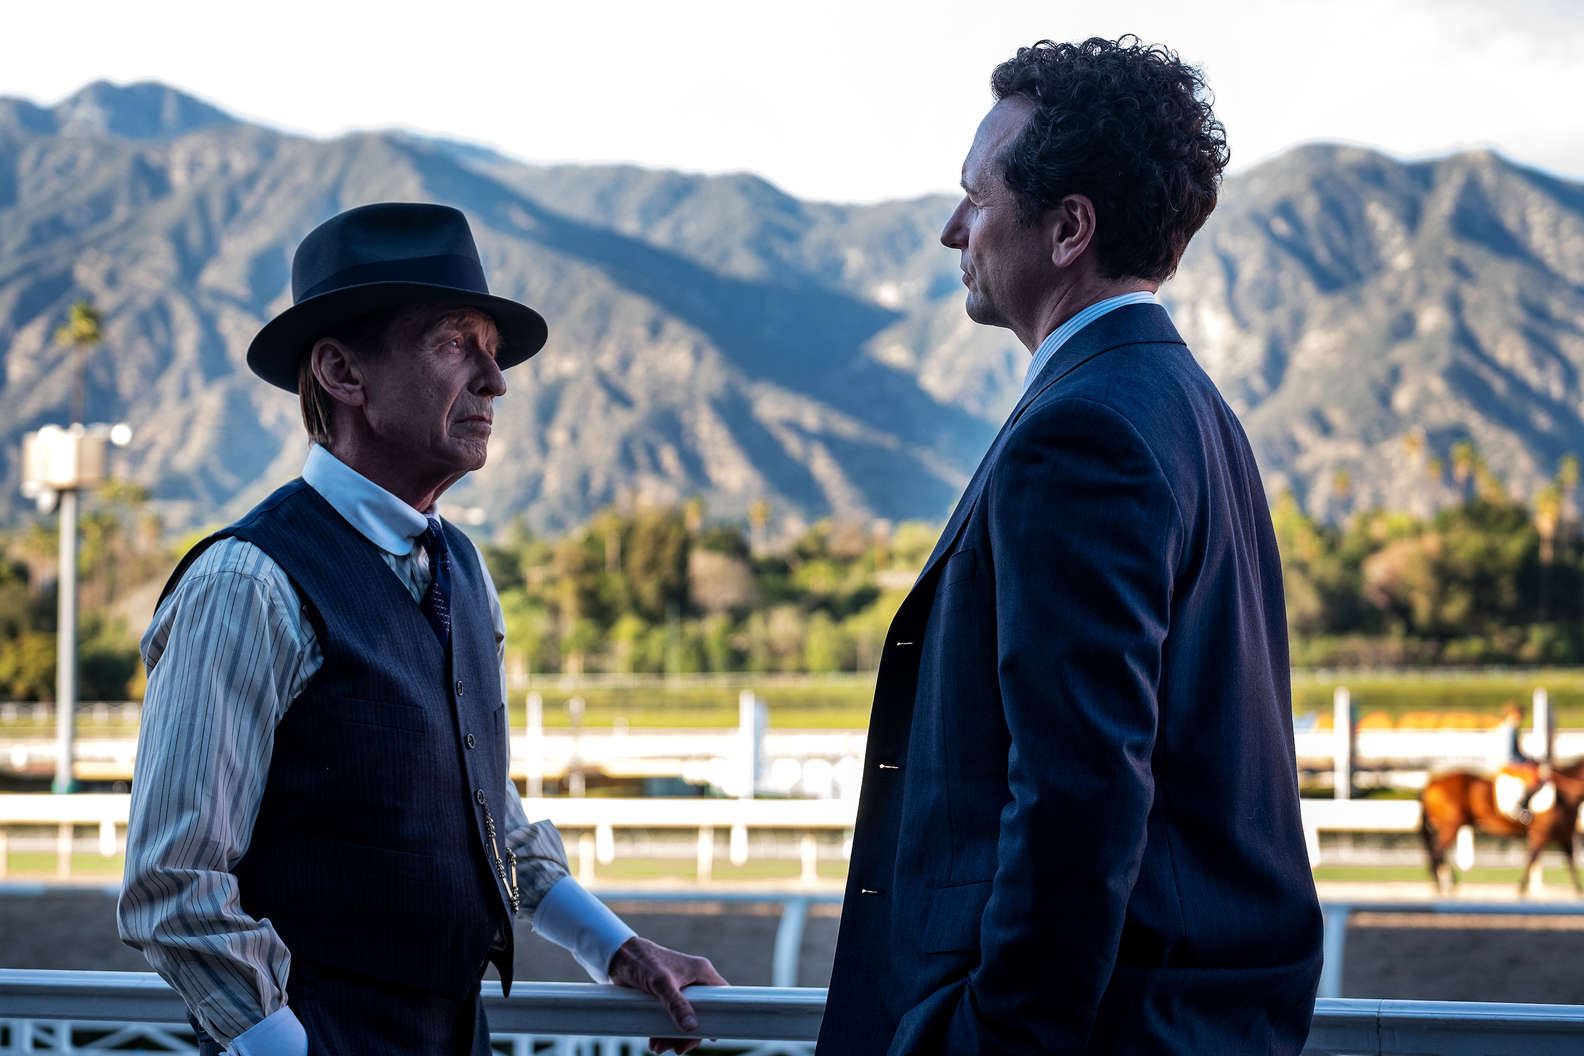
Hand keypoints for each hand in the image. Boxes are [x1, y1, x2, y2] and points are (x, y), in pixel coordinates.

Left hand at [607, 935, 728, 1053]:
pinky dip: (663, 1030)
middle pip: (701, 1013)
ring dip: (673, 1035)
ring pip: (684, 1018)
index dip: (717, 1018)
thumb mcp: (661, 983)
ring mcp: (680, 988)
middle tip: (677, 1049)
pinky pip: (671, 1016)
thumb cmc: (643, 961)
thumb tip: (691, 1028)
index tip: (710, 1038)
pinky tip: (654, 1040)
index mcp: (701, 972)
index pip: (720, 997)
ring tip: (659, 1047)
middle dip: (688, 1034)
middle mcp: (693, 980)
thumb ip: (676, 1004)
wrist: (618, 956)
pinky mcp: (665, 994)